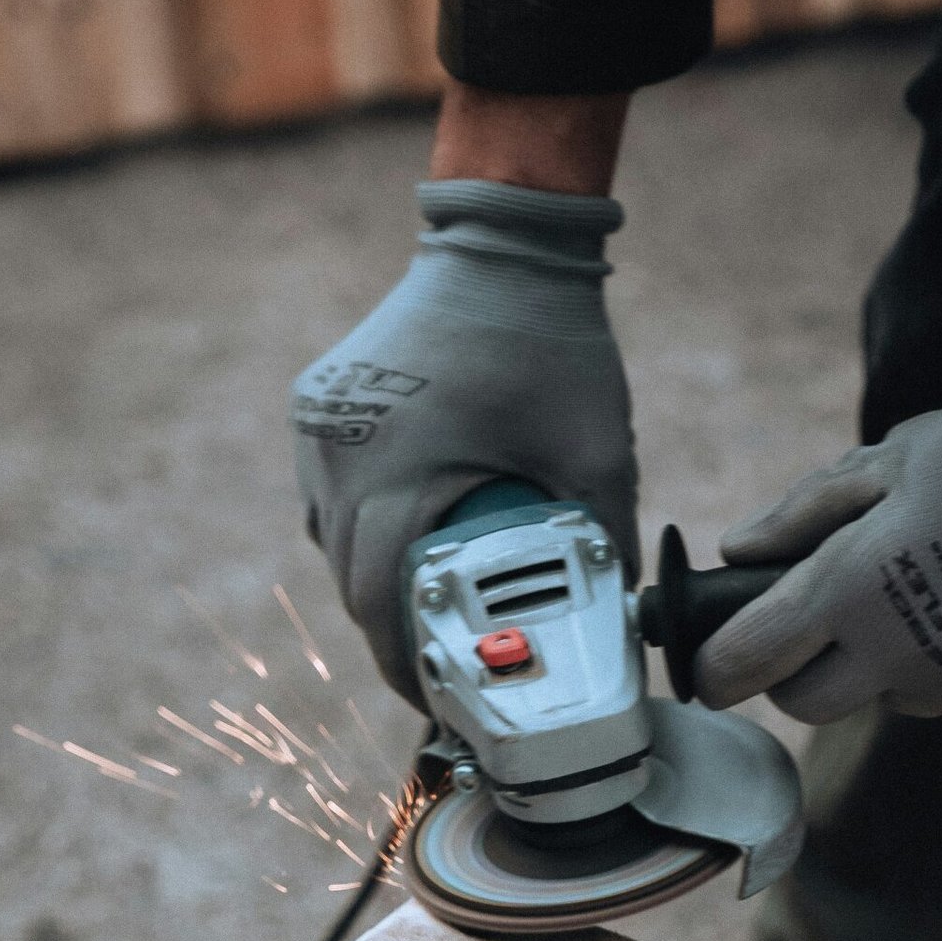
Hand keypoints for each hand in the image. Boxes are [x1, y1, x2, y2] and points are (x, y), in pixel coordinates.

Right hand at [290, 179, 636, 702]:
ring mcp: (319, 426)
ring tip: (429, 615)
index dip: (407, 668)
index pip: (382, 604)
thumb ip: (606, 540)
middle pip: (351, 585)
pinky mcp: (319, 406)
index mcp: (396, 469)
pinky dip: (365, 531)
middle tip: (443, 673)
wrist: (502, 237)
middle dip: (395, 637)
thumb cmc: (553, 339)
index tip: (441, 702)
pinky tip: (408, 542)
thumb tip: (622, 626)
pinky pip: (330, 496)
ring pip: (333, 544)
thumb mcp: (597, 451)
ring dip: (377, 585)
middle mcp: (338, 451)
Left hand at [696, 334, 941, 737]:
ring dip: (903, 658)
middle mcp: (903, 661)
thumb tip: (738, 553)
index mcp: (854, 590)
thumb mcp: (905, 452)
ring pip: (900, 700)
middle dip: (803, 667)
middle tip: (838, 611)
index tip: (716, 654)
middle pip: (809, 703)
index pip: (742, 663)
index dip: (716, 662)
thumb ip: (810, 510)